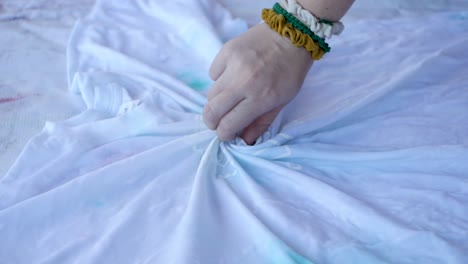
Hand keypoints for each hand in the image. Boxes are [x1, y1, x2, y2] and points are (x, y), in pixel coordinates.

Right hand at [203, 23, 312, 144]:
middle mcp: (244, 83)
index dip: (224, 134)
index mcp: (260, 98)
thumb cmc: (290, 72)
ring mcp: (233, 65)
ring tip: (229, 98)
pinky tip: (232, 76)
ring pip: (210, 94)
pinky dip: (219, 79)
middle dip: (212, 122)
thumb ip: (261, 122)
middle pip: (212, 111)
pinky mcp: (226, 51)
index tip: (226, 134)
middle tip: (217, 122)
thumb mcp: (282, 101)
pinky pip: (213, 73)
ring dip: (217, 101)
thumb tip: (245, 141)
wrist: (291, 34)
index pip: (229, 124)